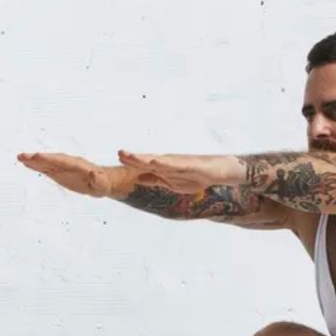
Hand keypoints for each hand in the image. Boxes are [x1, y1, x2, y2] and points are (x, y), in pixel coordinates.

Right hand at [17, 152, 112, 197]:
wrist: (101, 182)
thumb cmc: (102, 183)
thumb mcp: (102, 183)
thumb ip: (97, 179)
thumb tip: (92, 174)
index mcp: (76, 165)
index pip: (60, 160)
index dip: (49, 159)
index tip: (38, 157)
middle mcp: (67, 164)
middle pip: (50, 160)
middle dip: (37, 158)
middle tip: (23, 156)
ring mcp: (62, 168)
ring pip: (45, 163)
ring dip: (33, 161)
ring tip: (20, 158)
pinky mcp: (59, 174)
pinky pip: (45, 169)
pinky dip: (36, 166)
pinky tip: (27, 164)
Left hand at [116, 150, 243, 193]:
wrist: (218, 171)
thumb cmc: (195, 175)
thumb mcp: (171, 182)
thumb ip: (155, 179)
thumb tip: (138, 177)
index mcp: (163, 168)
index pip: (144, 165)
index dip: (131, 162)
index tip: (118, 158)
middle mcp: (169, 163)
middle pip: (148, 160)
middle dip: (134, 157)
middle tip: (119, 153)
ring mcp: (178, 163)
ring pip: (158, 160)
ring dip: (145, 158)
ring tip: (132, 156)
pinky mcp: (189, 164)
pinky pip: (174, 164)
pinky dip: (163, 163)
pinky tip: (154, 161)